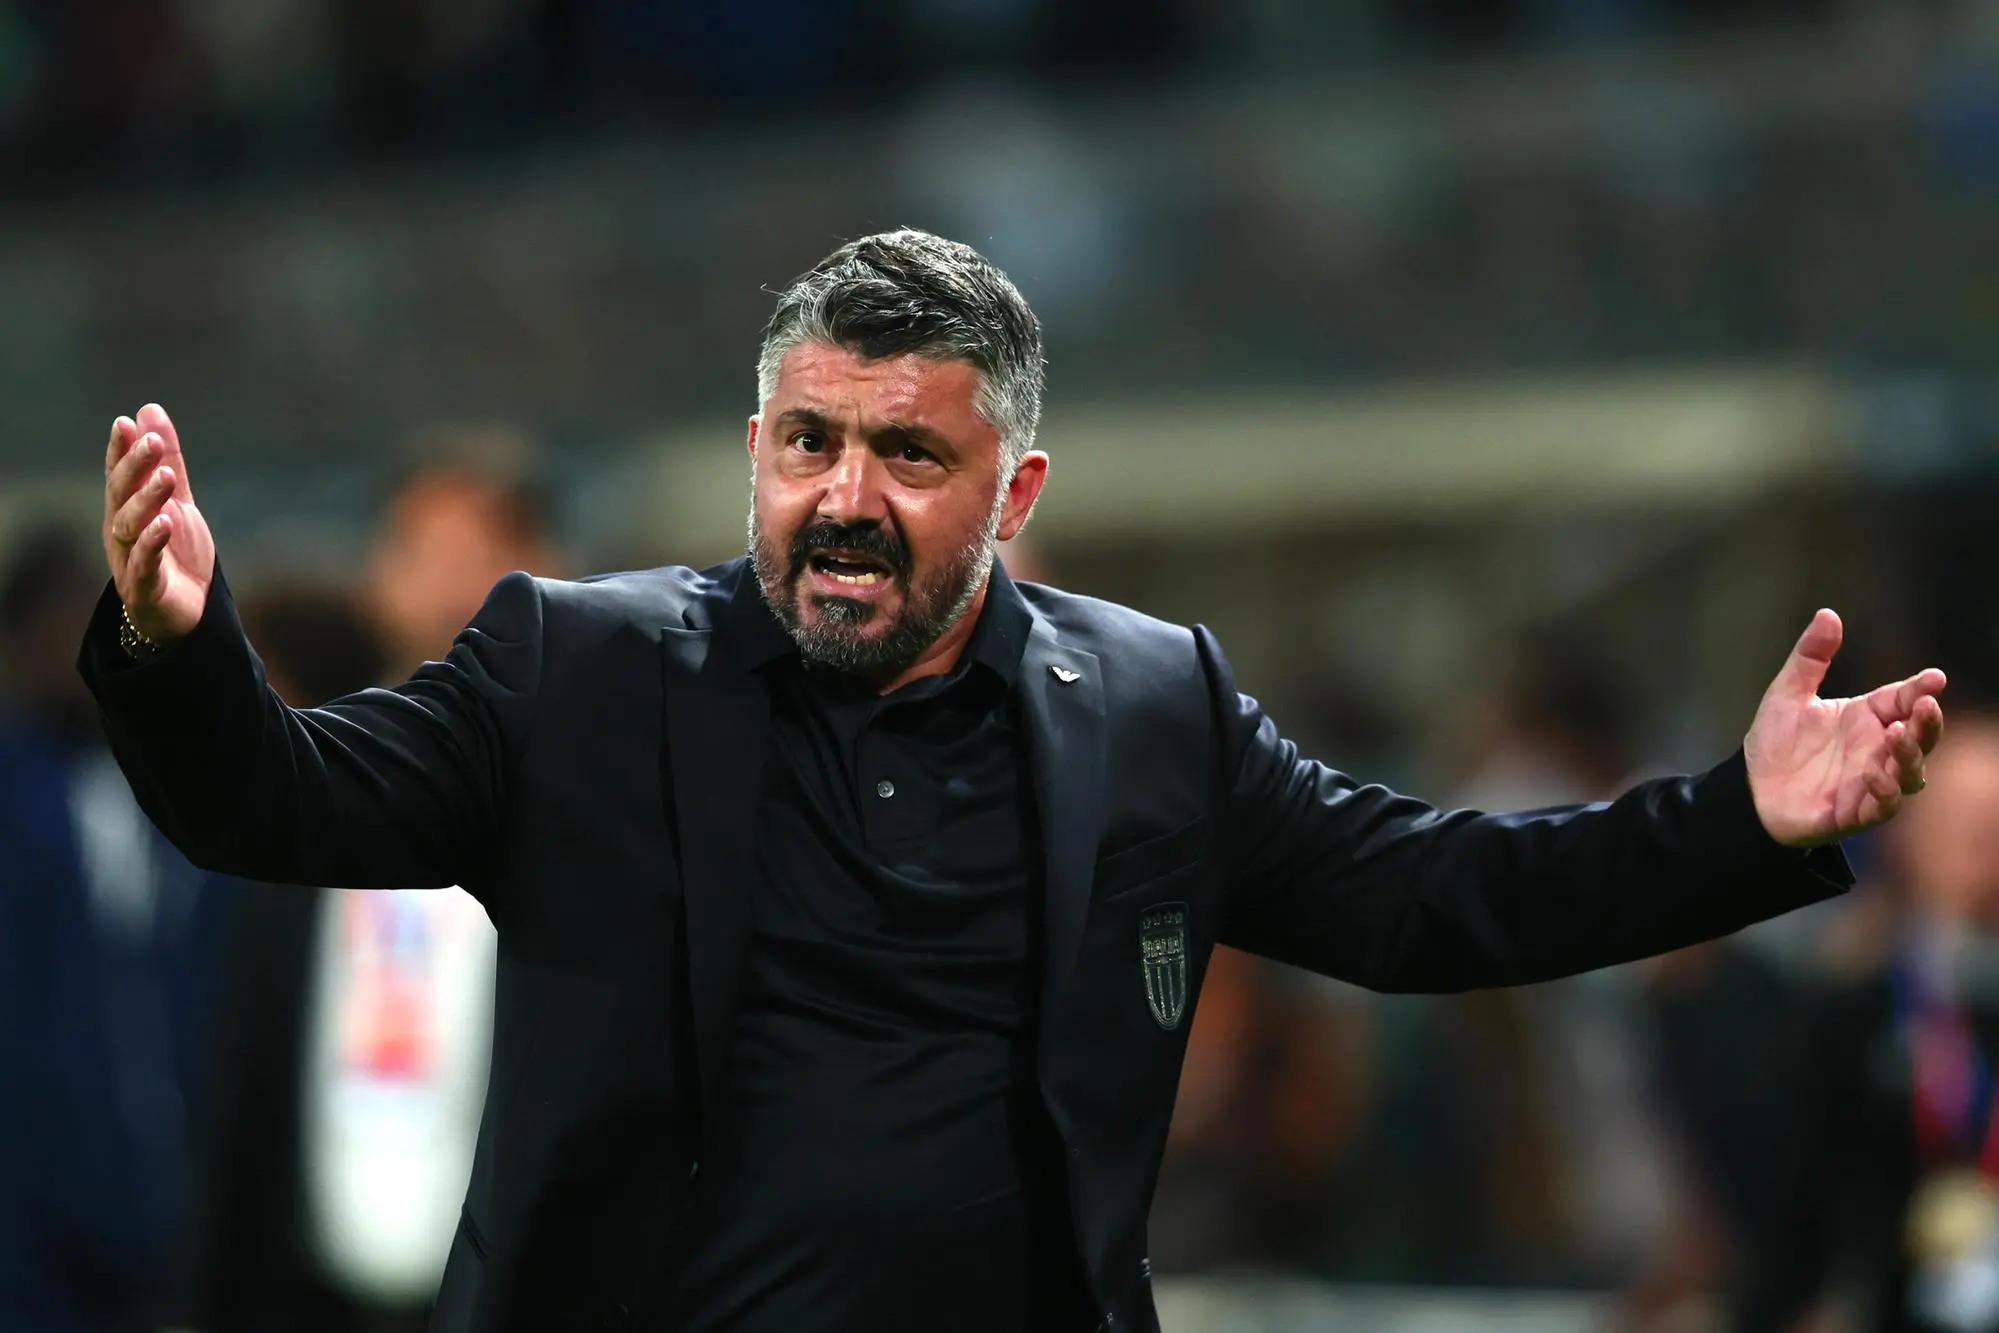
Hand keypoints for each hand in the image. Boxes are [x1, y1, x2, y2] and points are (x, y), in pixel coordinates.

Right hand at [102, 404, 215, 642]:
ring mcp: (129, 559)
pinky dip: (152, 543)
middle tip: (152, 442)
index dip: (120, 449)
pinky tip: (164, 524)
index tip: (126, 422)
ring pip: (130, 526)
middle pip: (121, 494)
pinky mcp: (145, 588)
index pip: (119, 474)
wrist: (187, 612)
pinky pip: (144, 563)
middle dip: (134, 467)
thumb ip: (169, 461)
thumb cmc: (177, 553)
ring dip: (147, 500)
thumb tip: (150, 410)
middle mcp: (121, 531)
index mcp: (127, 509)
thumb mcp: (178, 502)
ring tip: (166, 477)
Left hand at [1744, 609, 1945, 847]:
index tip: (1935, 678)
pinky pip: (1882, 806)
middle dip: (1928, 722)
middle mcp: (1876, 749)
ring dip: (1909, 754)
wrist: (1747, 789)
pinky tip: (1875, 775)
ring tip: (1898, 733)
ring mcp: (1870, 782)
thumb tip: (1828, 613)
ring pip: (1909, 772)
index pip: (1902, 700)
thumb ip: (1810, 657)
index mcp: (1866, 718)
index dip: (1921, 689)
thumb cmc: (1775, 743)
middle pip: (1919, 736)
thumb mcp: (1787, 693)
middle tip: (1925, 705)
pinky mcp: (1855, 812)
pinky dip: (1884, 792)